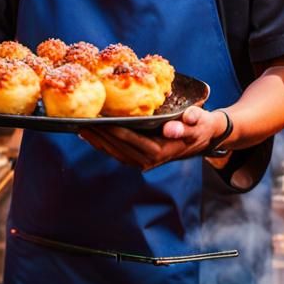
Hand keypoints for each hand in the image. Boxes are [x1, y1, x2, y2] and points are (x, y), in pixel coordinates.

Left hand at [79, 105, 226, 171]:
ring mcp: (143, 161)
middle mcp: (149, 160)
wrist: (202, 135)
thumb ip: (188, 124)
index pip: (133, 141)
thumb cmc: (200, 126)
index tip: (100, 122)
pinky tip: (90, 134)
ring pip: (115, 152)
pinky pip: (117, 152)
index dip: (115, 132)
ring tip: (81, 127)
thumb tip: (172, 129)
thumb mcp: (199, 122)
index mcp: (161, 152)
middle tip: (82, 121)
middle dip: (100, 136)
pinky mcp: (139, 158)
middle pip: (119, 148)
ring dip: (97, 141)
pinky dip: (103, 144)